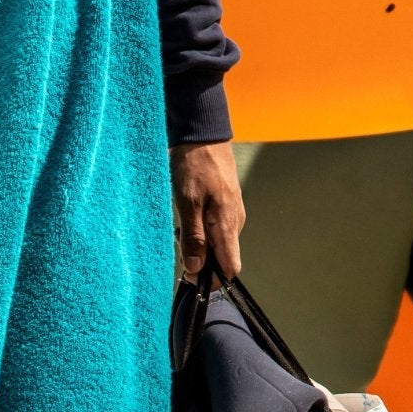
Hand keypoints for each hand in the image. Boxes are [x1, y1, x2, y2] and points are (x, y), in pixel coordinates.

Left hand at [173, 143, 244, 281]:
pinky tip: (186, 217)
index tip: (189, 277)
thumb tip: (196, 269)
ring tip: (179, 226)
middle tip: (178, 243)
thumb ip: (193, 237)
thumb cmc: (194, 165)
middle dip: (200, 261)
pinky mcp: (225, 204)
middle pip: (222, 258)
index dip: (211, 279)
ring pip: (218, 243)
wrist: (203, 133)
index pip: (231, 268)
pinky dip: (200, 230)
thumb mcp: (187, 202)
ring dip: (199, 244)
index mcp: (228, 224)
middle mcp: (234, 222)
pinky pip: (216, 229)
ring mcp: (232, 212)